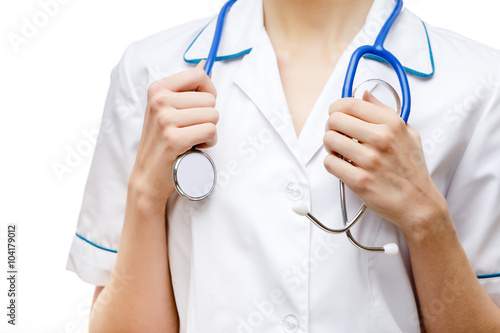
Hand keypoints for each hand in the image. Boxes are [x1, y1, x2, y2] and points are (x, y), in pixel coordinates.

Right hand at [129, 61, 218, 204]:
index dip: (209, 91)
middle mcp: (159, 101)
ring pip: (213, 116)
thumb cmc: (162, 141)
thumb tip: (205, 66)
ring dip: (209, 131)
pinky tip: (195, 147)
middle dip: (208, 117)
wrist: (148, 174)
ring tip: (193, 138)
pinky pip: (211, 131)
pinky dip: (209, 142)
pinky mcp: (174, 138)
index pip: (198, 75)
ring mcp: (165, 119)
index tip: (203, 105)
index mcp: (157, 89)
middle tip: (191, 129)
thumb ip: (185, 89)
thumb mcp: (167, 109)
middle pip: (210, 99)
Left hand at [323, 92, 447, 236]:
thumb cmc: (412, 169)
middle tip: (337, 135)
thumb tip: (364, 95)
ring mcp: (370, 160)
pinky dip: (332, 164)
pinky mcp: (360, 181)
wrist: (418, 203)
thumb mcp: (408, 133)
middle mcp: (381, 139)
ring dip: (330, 146)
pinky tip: (343, 166)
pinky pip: (330, 163)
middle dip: (331, 127)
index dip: (336, 108)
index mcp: (392, 124)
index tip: (336, 115)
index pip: (349, 104)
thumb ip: (384, 112)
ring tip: (340, 152)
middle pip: (334, 120)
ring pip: (329, 140)